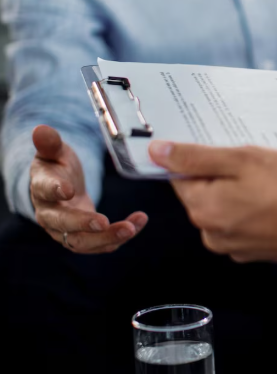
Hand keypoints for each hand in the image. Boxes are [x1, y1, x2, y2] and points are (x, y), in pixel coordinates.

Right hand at [29, 125, 146, 252]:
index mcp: (41, 189)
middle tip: (105, 222)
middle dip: (84, 224)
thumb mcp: (55, 152)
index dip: (55, 190)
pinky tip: (138, 224)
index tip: (69, 189)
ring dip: (107, 237)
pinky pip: (101, 243)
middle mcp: (50, 215)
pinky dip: (119, 237)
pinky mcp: (84, 237)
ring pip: (83, 242)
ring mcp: (66, 230)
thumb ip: (50, 143)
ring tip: (131, 228)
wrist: (61, 186)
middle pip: (63, 224)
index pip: (45, 191)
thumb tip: (41, 129)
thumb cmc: (57, 166)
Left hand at [149, 142, 276, 268]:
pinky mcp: (259, 250)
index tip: (228, 148)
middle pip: (206, 191)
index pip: (182, 175)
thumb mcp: (247, 159)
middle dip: (229, 173)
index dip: (204, 156)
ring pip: (230, 205)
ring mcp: (237, 246)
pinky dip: (261, 205)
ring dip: (247, 188)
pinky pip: (248, 219)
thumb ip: (198, 157)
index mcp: (204, 210)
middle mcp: (214, 234)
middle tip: (260, 161)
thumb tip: (158, 153)